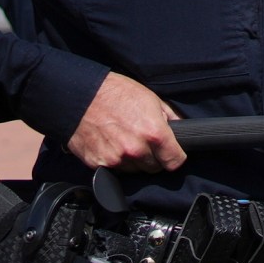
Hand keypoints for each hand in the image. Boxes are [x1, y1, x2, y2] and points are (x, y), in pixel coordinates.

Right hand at [68, 71, 185, 171]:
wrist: (80, 94)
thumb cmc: (116, 92)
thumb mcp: (152, 99)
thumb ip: (170, 118)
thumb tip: (183, 130)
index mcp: (154, 133)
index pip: (175, 161)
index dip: (175, 157)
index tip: (171, 154)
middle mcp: (136, 149)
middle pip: (154, 168)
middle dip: (153, 158)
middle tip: (144, 143)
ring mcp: (116, 158)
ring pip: (135, 170)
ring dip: (134, 161)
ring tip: (125, 140)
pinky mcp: (98, 163)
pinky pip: (115, 169)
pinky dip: (116, 161)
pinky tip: (111, 144)